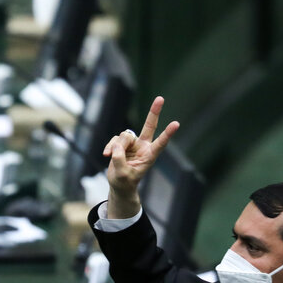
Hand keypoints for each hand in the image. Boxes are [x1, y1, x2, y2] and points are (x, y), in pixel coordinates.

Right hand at [103, 96, 179, 218]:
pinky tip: (107, 155)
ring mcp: (132, 143)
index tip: (176, 124)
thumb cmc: (125, 182)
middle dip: (154, 112)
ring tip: (112, 157)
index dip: (167, 134)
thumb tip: (115, 145)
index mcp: (149, 156)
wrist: (119, 184)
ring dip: (116, 146)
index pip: (160, 143)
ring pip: (124, 136)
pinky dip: (109, 147)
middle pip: (149, 126)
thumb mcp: (122, 175)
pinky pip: (114, 139)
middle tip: (160, 98)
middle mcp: (143, 147)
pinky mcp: (122, 143)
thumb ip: (119, 159)